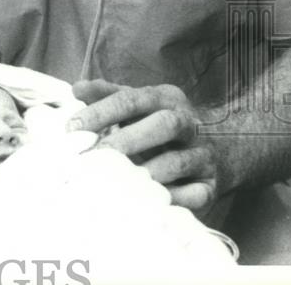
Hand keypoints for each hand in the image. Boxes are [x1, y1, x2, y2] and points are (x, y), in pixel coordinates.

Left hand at [69, 79, 218, 212]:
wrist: (217, 148)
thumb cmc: (158, 124)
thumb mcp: (136, 104)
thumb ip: (107, 95)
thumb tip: (78, 88)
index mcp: (166, 98)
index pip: (132, 99)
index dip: (101, 112)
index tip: (72, 127)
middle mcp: (188, 122)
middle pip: (163, 124)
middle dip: (128, 139)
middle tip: (97, 154)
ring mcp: (203, 153)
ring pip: (179, 160)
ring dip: (148, 172)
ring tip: (119, 182)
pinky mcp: (210, 184)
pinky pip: (196, 193)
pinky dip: (174, 198)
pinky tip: (149, 202)